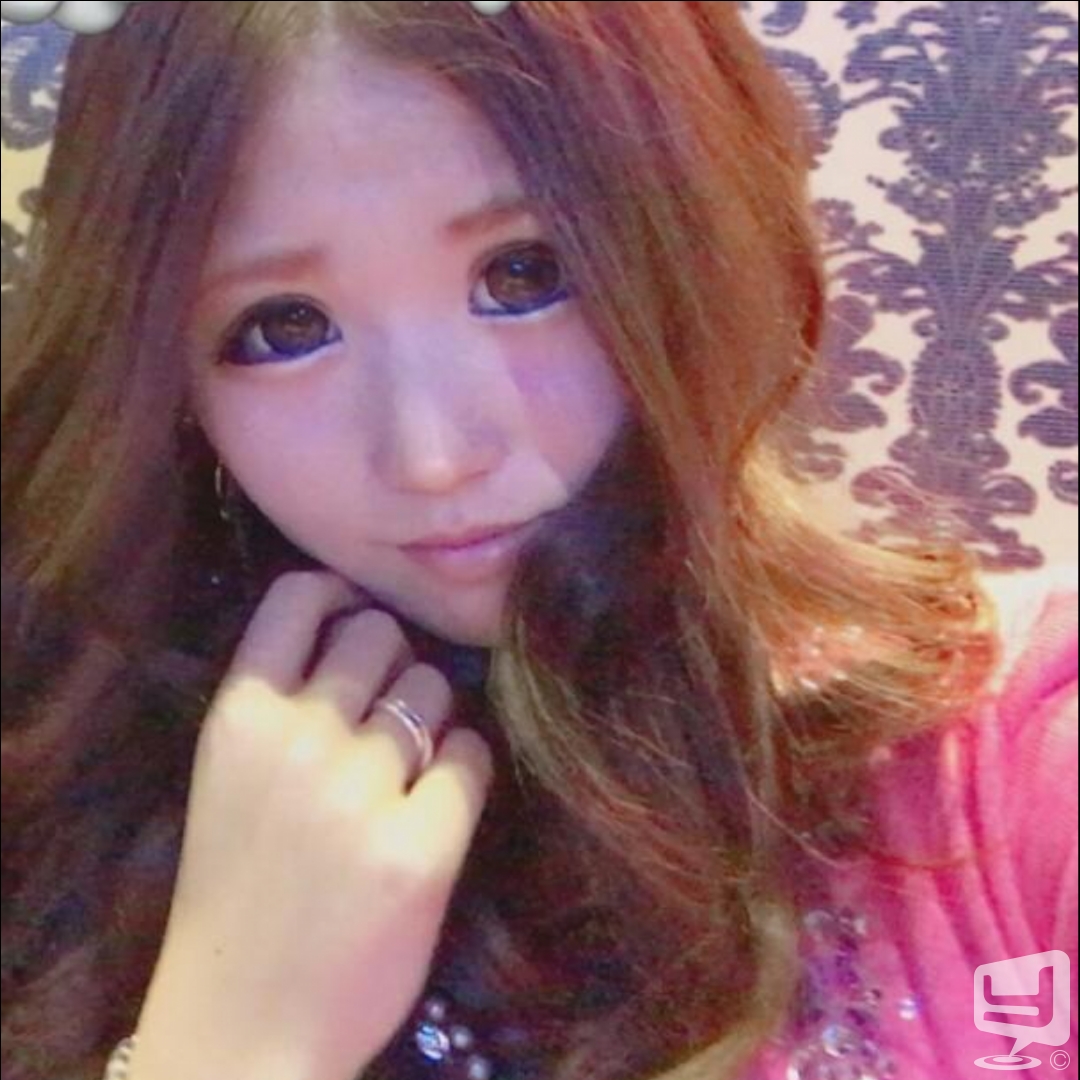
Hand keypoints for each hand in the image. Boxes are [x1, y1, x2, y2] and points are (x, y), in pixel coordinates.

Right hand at [134, 572, 495, 1079]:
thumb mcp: (227, 781)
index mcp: (237, 719)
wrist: (244, 1026)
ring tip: (408, 768)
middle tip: (386, 712)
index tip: (353, 615)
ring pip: (433, 688)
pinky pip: (471, 755)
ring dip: (431, 716)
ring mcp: (361, 792)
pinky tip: (440, 803)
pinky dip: (464, 768)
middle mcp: (298, 739)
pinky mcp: (423, 846)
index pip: (297, 596)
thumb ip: (278, 705)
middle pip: (380, 633)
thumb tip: (364, 632)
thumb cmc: (237, 897)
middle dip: (392, 662)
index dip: (337, 596)